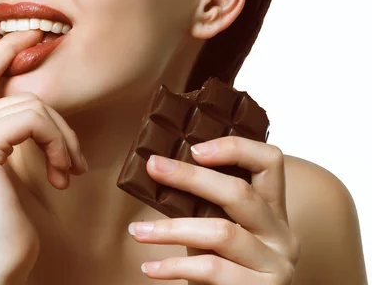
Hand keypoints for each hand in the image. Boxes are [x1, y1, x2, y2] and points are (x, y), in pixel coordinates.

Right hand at [0, 30, 86, 280]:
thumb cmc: (2, 225)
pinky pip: (34, 119)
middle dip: (53, 112)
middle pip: (12, 85)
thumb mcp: (7, 170)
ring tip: (70, 171)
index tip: (36, 34)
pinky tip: (64, 175)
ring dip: (63, 138)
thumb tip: (35, 108)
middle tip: (74, 150)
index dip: (7, 49)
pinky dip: (59, 143)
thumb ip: (10, 133)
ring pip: (32, 104)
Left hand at [128, 136, 299, 283]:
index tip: (194, 148)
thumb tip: (159, 172)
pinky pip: (212, 270)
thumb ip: (202, 206)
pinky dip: (175, 266)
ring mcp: (277, 263)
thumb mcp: (216, 231)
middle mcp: (281, 233)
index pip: (270, 162)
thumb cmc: (222, 270)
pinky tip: (151, 268)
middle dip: (190, 177)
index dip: (235, 148)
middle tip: (153, 167)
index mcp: (272, 210)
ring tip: (137, 231)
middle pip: (239, 192)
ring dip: (171, 229)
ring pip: (222, 232)